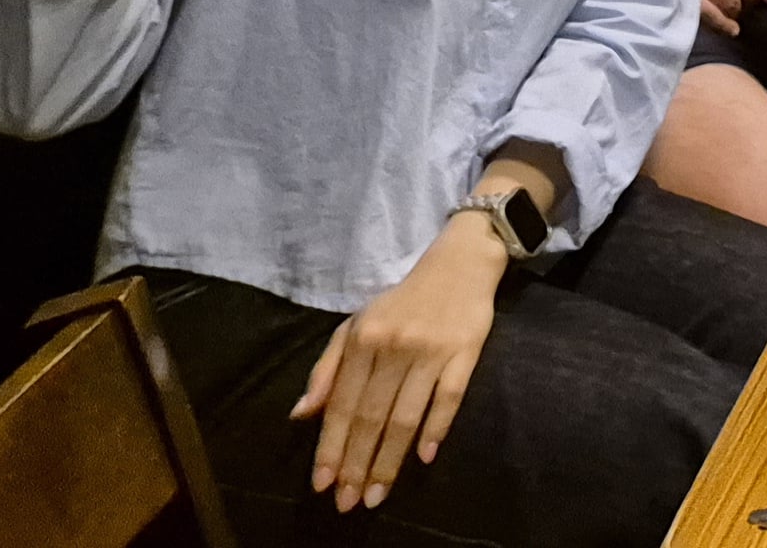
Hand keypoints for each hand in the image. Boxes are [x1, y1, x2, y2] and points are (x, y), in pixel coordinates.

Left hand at [291, 216, 502, 511]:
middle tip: (348, 503)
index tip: (322, 484)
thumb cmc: (401, 303)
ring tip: (377, 494)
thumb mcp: (355, 325)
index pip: (343, 404)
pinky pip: (449, 397)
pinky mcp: (465, 352)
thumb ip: (327, 369)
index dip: (330, 446)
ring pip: (406, 415)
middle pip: (372, 416)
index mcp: (362, 340)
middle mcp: (394, 346)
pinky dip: (436, 428)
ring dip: (390, 460)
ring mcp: (431, 351)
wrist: (459, 264)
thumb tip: (301, 414)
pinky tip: (424, 457)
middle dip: (357, 464)